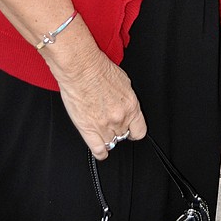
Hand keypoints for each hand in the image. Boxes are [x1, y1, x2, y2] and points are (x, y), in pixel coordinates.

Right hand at [49, 42, 146, 159]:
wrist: (81, 68)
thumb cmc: (99, 69)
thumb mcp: (124, 82)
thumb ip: (126, 99)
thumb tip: (126, 107)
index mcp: (131, 105)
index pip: (139, 130)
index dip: (134, 131)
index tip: (130, 131)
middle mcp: (120, 117)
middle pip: (123, 135)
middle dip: (118, 129)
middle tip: (110, 122)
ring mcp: (104, 125)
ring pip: (111, 142)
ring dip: (107, 137)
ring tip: (102, 130)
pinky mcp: (88, 129)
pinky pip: (98, 150)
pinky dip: (101, 152)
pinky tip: (101, 151)